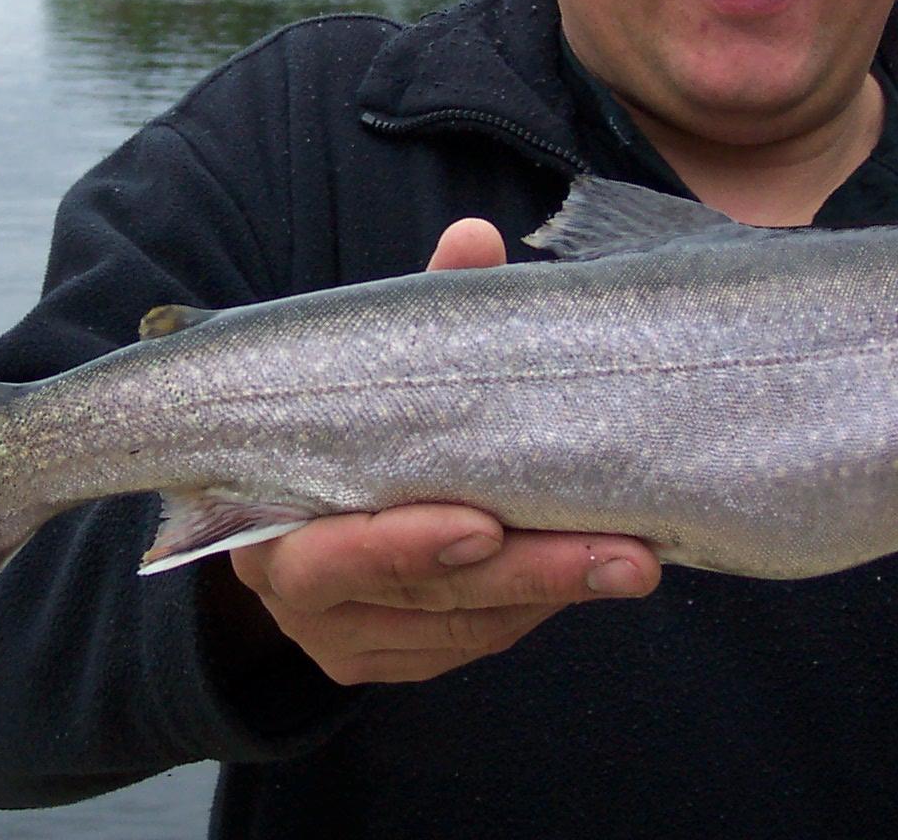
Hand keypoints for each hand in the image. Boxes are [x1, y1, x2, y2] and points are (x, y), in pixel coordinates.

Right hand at [225, 216, 660, 683]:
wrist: (292, 491)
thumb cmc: (339, 419)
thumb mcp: (371, 366)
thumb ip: (419, 310)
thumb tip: (474, 239)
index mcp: (265, 517)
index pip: (328, 555)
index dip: (404, 547)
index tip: (486, 525)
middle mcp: (296, 594)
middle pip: (419, 598)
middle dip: (526, 573)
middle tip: (623, 553)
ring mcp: (342, 637)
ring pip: (461, 629)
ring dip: (550, 592)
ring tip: (632, 556)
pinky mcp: (388, 658)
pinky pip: (473, 644)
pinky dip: (531, 609)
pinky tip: (586, 572)